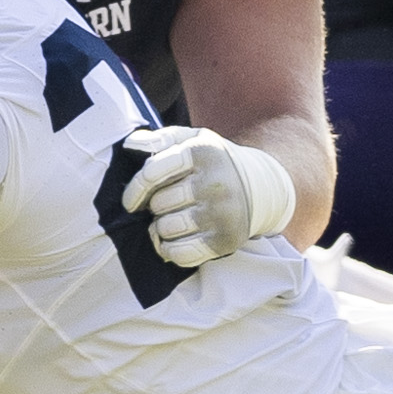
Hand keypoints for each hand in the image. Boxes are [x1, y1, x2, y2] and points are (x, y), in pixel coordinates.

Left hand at [121, 126, 296, 266]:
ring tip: (172, 219)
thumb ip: (159, 139)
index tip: (132, 201)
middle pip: (158, 204)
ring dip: (160, 228)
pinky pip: (180, 254)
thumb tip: (130, 145)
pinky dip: (170, 250)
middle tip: (166, 205)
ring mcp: (223, 213)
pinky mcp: (226, 240)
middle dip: (154, 207)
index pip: (151, 174)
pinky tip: (176, 239)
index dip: (134, 191)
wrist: (262, 186)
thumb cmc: (212, 162)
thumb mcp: (191, 139)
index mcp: (202, 153)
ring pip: (165, 229)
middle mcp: (215, 183)